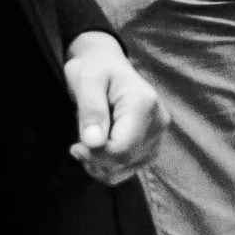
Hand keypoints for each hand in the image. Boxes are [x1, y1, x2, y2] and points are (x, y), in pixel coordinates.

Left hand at [63, 31, 167, 184]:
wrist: (106, 65)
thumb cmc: (94, 69)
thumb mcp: (85, 81)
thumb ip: (91, 110)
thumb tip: (94, 142)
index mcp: (144, 104)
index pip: (122, 148)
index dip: (95, 154)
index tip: (75, 146)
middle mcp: (158, 122)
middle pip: (124, 160)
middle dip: (95, 159)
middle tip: (76, 145)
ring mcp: (157, 136)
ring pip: (126, 169)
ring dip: (100, 165)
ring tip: (88, 143)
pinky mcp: (151, 146)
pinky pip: (128, 169)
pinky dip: (108, 167)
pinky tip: (97, 150)